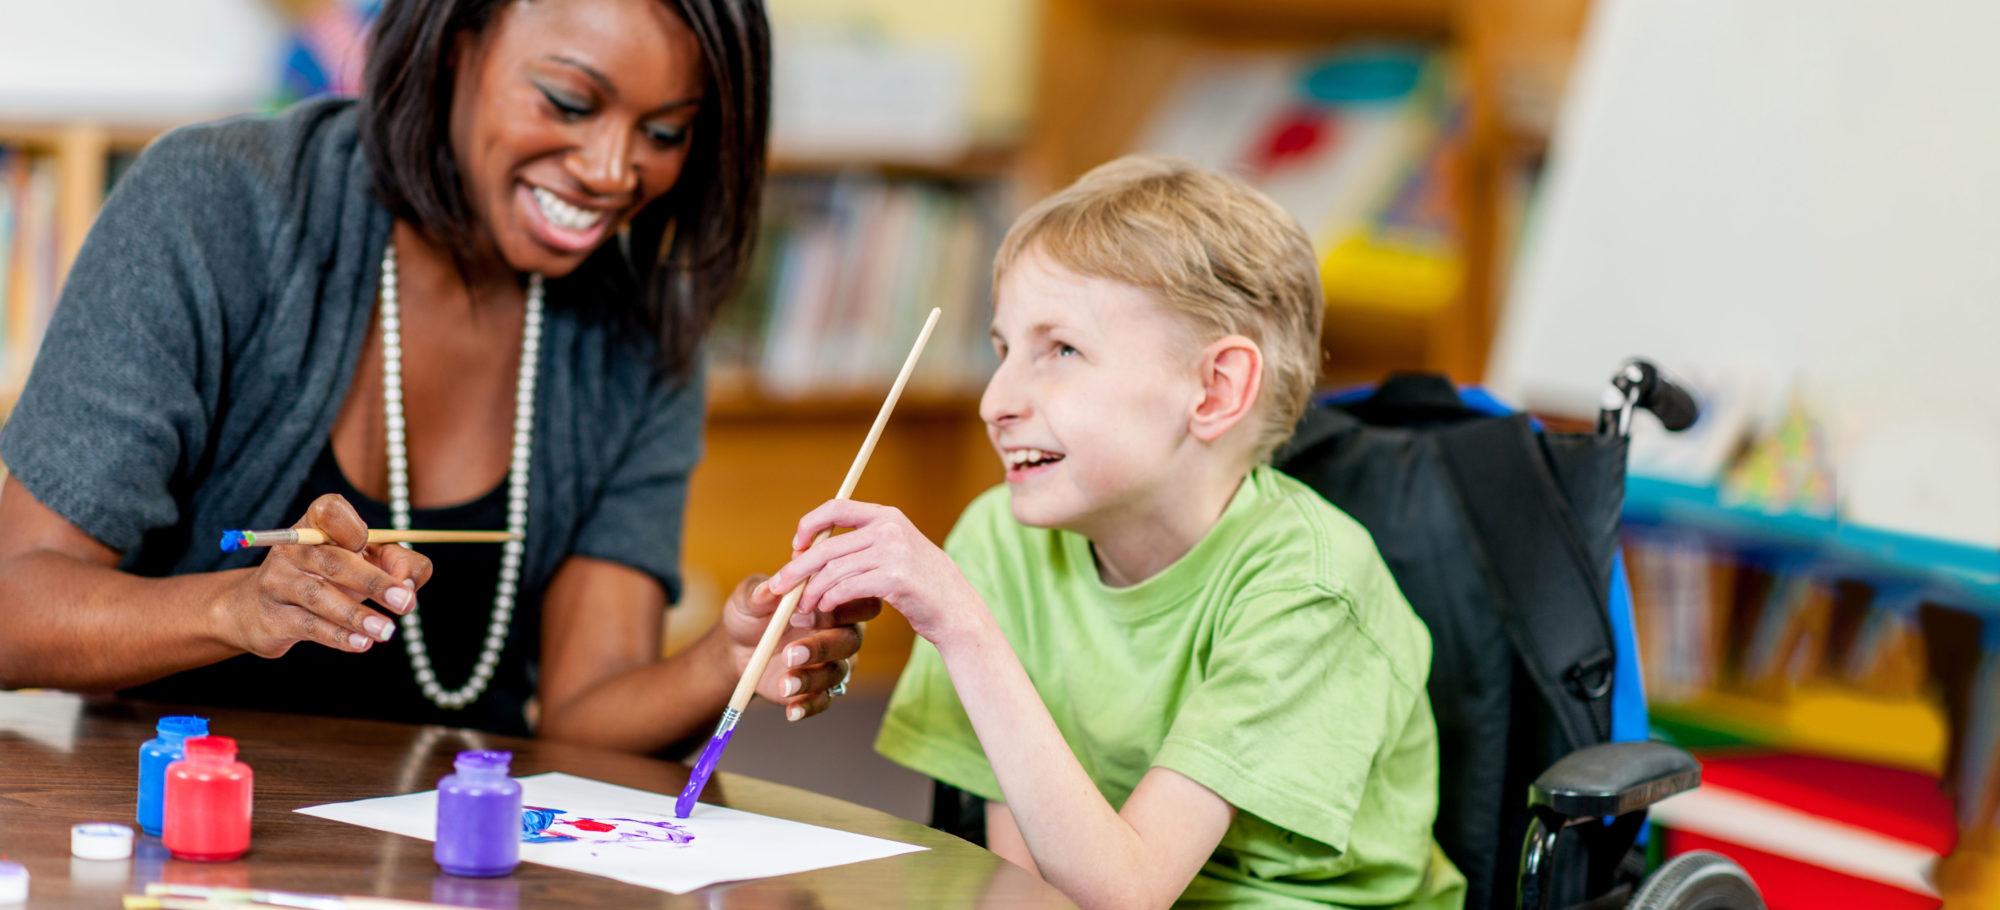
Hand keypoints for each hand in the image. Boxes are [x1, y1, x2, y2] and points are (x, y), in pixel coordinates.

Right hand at [221, 494, 432, 657]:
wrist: (258, 610)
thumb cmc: (325, 579)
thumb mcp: (362, 561)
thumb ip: (397, 562)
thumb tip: (409, 585)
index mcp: (315, 524)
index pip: (331, 511)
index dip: (352, 527)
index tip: (370, 546)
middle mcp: (293, 549)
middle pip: (334, 561)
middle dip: (374, 582)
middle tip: (406, 602)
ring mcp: (278, 582)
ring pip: (319, 596)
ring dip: (357, 615)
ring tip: (386, 630)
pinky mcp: (274, 617)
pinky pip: (309, 625)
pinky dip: (338, 636)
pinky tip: (362, 643)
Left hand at [718, 573, 880, 720]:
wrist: (737, 649)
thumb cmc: (752, 613)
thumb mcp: (749, 598)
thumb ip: (760, 593)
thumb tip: (769, 589)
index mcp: (832, 604)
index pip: (857, 602)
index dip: (839, 605)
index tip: (804, 609)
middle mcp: (839, 634)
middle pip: (850, 641)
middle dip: (822, 646)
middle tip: (790, 653)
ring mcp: (832, 664)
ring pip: (837, 673)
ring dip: (812, 678)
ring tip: (784, 684)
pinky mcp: (819, 690)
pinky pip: (823, 701)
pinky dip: (809, 706)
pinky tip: (791, 710)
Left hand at [767, 500, 983, 647]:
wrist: (957, 610)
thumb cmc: (921, 586)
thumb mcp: (897, 551)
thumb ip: (864, 544)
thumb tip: (813, 549)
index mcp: (887, 516)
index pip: (835, 508)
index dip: (809, 526)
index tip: (795, 547)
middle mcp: (889, 528)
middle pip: (826, 546)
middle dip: (796, 568)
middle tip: (778, 586)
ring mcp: (893, 552)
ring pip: (833, 571)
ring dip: (811, 593)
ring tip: (802, 608)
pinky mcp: (893, 579)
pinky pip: (846, 588)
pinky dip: (829, 601)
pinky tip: (824, 610)